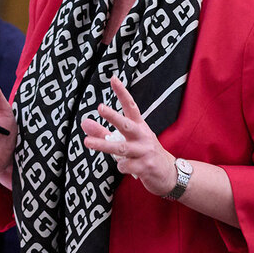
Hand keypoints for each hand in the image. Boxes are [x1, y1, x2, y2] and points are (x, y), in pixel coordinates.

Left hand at [81, 76, 175, 196]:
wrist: (169, 174)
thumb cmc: (144, 153)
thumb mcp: (127, 140)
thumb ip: (103, 133)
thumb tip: (84, 122)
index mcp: (139, 126)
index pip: (130, 106)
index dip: (122, 92)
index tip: (113, 79)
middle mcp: (143, 136)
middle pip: (126, 125)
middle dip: (113, 116)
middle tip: (100, 107)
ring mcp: (145, 151)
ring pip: (121, 147)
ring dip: (103, 145)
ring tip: (87, 142)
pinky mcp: (145, 166)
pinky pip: (125, 165)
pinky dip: (120, 166)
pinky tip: (125, 166)